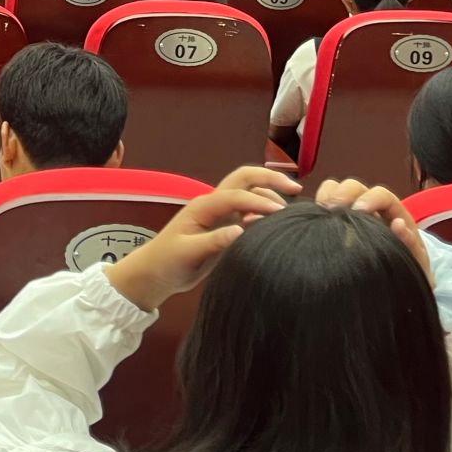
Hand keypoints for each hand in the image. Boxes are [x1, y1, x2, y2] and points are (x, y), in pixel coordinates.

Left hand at [105, 167, 299, 311]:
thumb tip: (241, 231)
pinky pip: (249, 210)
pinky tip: (277, 222)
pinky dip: (264, 209)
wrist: (155, 273)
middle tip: (296, 187)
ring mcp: (220, 213)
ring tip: (290, 210)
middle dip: (270, 178)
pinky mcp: (226, 225)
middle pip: (245, 179)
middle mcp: (213, 204)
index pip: (237, 195)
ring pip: (249, 192)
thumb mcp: (189, 254)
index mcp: (203, 206)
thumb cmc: (167, 261)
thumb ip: (215, 242)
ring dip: (269, 193)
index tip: (281, 213)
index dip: (260, 202)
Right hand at [313, 179, 433, 284]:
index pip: (381, 194)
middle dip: (342, 194)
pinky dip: (314, 207)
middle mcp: (370, 209)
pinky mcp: (334, 224)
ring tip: (320, 214)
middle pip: (353, 186)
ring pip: (334, 190)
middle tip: (332, 210)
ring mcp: (350, 215)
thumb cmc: (407, 274)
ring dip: (326, 197)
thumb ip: (412, 247)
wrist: (395, 288)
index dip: (369, 197)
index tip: (359, 211)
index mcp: (393, 214)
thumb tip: (400, 225)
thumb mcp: (416, 264)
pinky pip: (320, 206)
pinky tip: (312, 221)